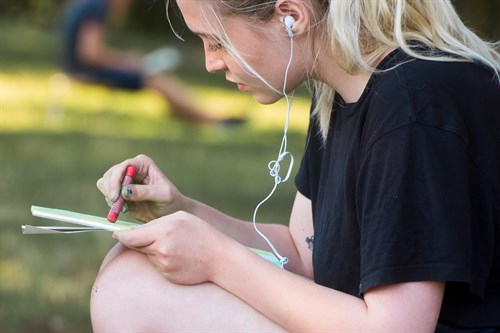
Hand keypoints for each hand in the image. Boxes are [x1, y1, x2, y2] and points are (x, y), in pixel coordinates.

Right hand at [97, 154, 187, 221]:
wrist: (171, 213)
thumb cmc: (171, 200)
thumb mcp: (163, 195)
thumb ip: (145, 192)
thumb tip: (125, 191)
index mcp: (142, 164)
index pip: (123, 167)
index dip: (116, 180)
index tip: (116, 196)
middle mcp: (131, 170)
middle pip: (109, 175)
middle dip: (110, 190)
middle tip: (117, 204)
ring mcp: (124, 181)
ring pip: (104, 185)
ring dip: (111, 198)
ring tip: (125, 208)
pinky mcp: (120, 194)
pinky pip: (108, 197)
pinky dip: (113, 205)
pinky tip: (126, 209)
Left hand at [113, 211, 229, 284]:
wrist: (219, 257)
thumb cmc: (201, 233)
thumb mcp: (180, 218)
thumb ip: (156, 223)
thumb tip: (135, 231)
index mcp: (163, 231)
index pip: (131, 237)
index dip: (121, 235)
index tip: (115, 233)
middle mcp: (161, 249)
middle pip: (137, 246)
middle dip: (139, 241)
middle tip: (151, 236)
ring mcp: (164, 264)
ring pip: (148, 255)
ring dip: (153, 250)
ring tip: (175, 245)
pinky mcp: (168, 275)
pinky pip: (157, 265)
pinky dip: (163, 260)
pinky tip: (179, 256)